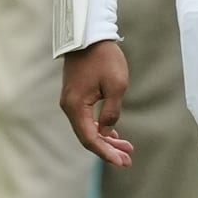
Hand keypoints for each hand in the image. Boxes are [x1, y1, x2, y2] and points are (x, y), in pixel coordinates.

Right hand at [59, 41, 134, 166]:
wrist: (89, 35)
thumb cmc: (104, 58)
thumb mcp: (116, 86)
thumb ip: (112, 112)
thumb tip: (106, 131)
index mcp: (75, 106)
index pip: (90, 138)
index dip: (105, 153)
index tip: (121, 162)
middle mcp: (69, 106)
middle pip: (87, 136)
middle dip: (108, 150)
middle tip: (128, 160)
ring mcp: (71, 100)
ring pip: (87, 128)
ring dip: (106, 139)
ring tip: (126, 149)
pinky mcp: (76, 95)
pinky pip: (86, 118)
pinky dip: (100, 128)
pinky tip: (113, 133)